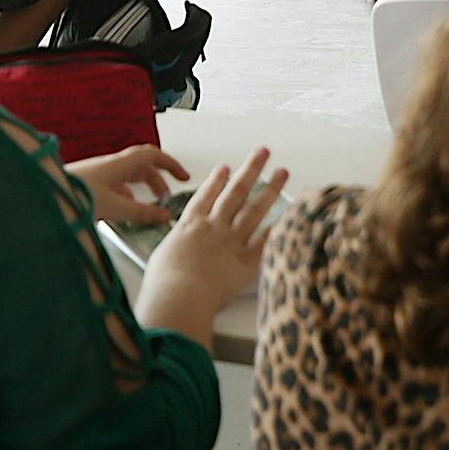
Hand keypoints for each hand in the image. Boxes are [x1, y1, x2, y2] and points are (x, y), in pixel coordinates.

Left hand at [67, 146, 190, 225]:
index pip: (153, 155)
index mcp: (120, 165)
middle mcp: (111, 166)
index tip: (183, 175)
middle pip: (142, 167)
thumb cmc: (74, 193)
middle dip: (158, 180)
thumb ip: (140, 213)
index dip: (171, 164)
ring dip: (142, 189)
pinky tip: (124, 210)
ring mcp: (100, 175)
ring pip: (129, 177)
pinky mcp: (91, 185)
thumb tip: (163, 216)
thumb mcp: (114, 207)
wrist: (46, 195)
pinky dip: (127, 196)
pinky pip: (116, 186)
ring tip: (149, 206)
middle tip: (167, 195)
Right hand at [147, 148, 288, 309]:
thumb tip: (174, 256)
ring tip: (282, 172)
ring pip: (255, 210)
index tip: (226, 167)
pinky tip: (287, 217)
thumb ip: (174, 251)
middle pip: (236, 192)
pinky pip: (264, 242)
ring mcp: (232, 242)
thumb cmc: (164, 283)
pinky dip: (276, 229)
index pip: (207, 195)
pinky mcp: (246, 262)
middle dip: (251, 169)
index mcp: (190, 225)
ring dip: (271, 189)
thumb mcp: (161, 259)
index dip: (217, 180)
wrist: (179, 296)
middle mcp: (214, 228)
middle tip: (263, 153)